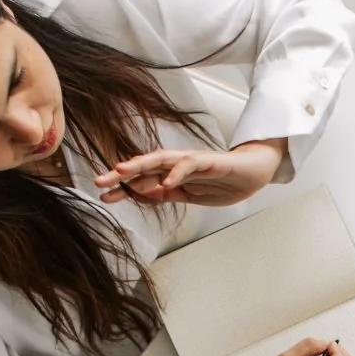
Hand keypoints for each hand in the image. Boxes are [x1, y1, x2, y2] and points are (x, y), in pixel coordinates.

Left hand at [93, 139, 286, 205]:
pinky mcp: (210, 161)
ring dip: (140, 165)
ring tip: (121, 172)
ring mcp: (193, 161)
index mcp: (172, 175)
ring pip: (161, 160)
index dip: (122, 187)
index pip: (143, 180)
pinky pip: (190, 165)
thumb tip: (144, 195)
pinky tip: (165, 181)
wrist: (254, 173)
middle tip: (99, 181)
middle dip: (121, 174)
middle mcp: (178, 164)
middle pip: (144, 166)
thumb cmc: (224, 182)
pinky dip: (176, 172)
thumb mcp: (191, 195)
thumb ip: (168, 194)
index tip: (103, 196)